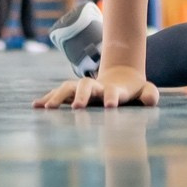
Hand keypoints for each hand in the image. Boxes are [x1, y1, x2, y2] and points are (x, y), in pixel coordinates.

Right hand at [34, 64, 159, 109]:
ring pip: (68, 88)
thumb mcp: (146, 90)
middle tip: (77, 108)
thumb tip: (150, 100)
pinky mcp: (74, 93)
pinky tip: (35, 106)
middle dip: (81, 95)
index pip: (112, 91)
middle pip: (85, 85)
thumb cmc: (134, 89)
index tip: (110, 106)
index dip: (111, 97)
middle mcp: (95, 86)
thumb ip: (150, 94)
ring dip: (58, 97)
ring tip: (47, 109)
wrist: (121, 77)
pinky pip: (58, 94)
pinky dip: (48, 99)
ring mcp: (83, 89)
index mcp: (113, 88)